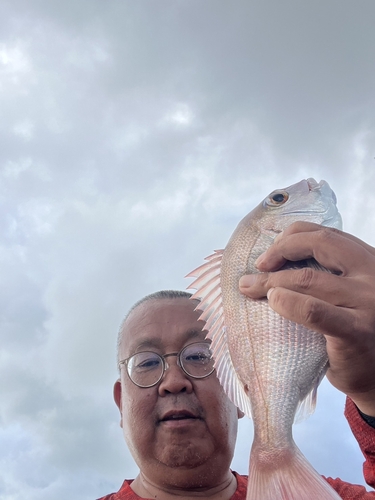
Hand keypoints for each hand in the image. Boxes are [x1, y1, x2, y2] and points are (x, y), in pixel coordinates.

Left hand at [239, 222, 374, 415]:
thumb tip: (270, 259)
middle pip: (320, 244)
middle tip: (258, 266)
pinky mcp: (356, 330)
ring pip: (308, 278)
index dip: (292, 236)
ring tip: (250, 287)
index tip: (269, 252)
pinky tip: (273, 301)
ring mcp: (367, 302)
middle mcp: (372, 275)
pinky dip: (287, 302)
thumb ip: (326, 273)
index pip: (327, 233)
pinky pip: (313, 310)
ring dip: (270, 281)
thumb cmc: (351, 331)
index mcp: (368, 260)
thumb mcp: (346, 292)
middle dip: (280, 250)